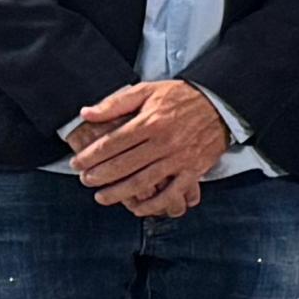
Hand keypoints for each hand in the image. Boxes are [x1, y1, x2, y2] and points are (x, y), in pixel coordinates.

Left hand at [64, 79, 227, 217]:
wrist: (220, 104)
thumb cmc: (181, 97)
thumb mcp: (147, 90)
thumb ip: (115, 103)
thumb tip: (86, 113)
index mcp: (150, 122)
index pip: (111, 144)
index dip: (90, 156)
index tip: (77, 162)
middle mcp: (164, 142)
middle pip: (123, 165)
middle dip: (98, 176)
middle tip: (85, 179)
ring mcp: (179, 159)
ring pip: (142, 182)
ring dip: (118, 193)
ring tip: (101, 197)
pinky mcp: (193, 171)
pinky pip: (172, 193)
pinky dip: (154, 205)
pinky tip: (138, 208)